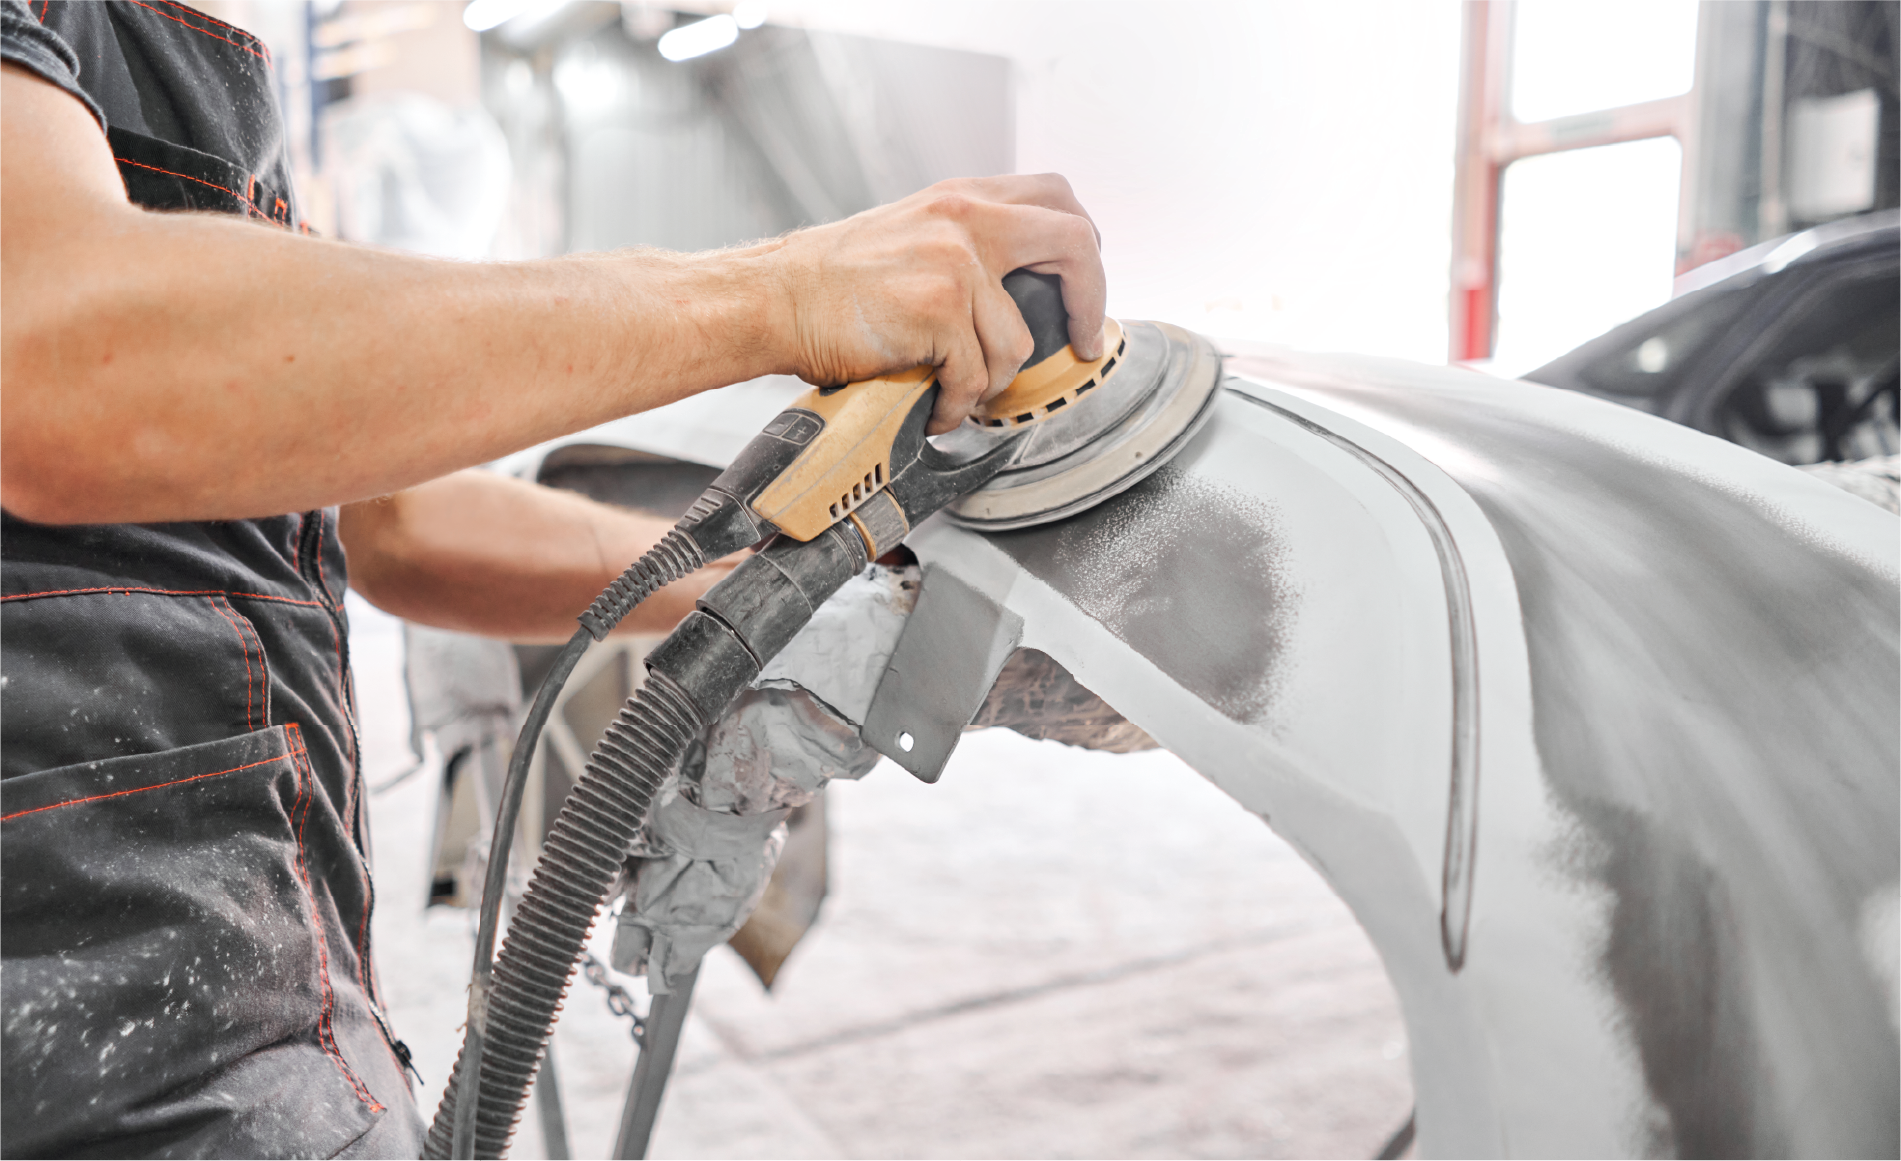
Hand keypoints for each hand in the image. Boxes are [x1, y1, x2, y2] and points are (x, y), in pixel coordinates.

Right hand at [765, 174, 1105, 433]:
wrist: (773, 299)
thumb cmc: (830, 282)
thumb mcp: (910, 234)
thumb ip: (965, 245)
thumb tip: (1020, 291)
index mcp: (962, 198)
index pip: (1057, 199)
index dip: (1085, 246)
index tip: (1081, 290)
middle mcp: (966, 218)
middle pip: (1074, 243)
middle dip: (1088, 303)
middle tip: (1083, 342)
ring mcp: (955, 262)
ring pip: (1017, 342)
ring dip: (990, 382)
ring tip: (955, 393)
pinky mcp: (937, 309)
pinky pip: (975, 377)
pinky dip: (955, 406)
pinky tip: (932, 406)